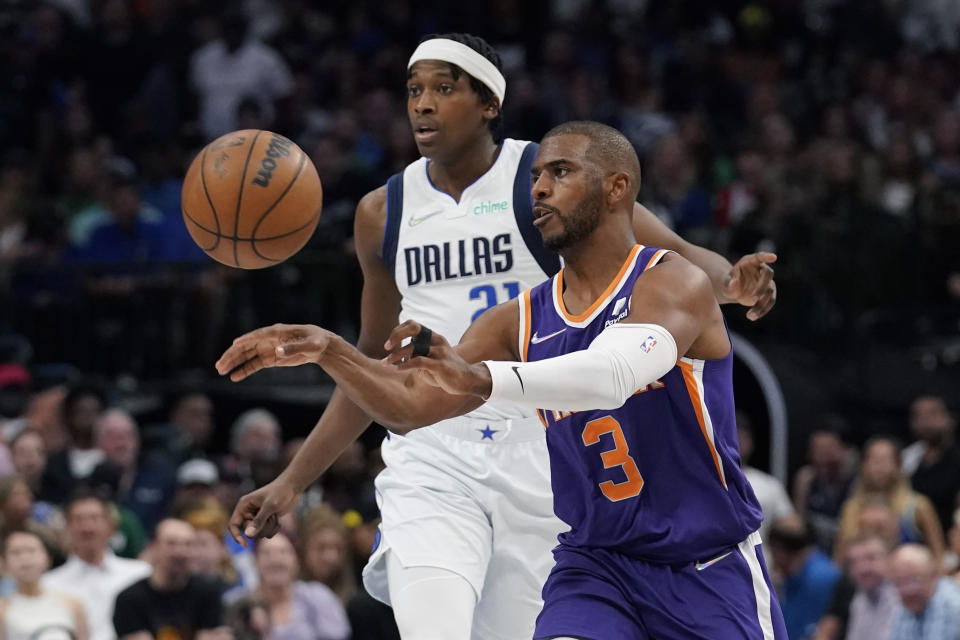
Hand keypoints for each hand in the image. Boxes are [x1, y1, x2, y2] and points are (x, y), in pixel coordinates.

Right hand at [215, 323, 330, 381]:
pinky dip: (244, 370)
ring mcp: (267, 349)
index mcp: (277, 332)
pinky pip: (254, 365)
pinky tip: (234, 376)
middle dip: (232, 355)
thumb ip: (294, 348)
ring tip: (221, 370)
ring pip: (246, 356)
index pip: (258, 335)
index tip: (235, 344)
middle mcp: (268, 339)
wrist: (320, 346)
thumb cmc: (316, 341)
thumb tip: (277, 351)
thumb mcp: (310, 345)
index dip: (247, 339)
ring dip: (234, 362)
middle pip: (246, 346)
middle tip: (220, 365)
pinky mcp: (270, 358)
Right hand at [228, 475, 300, 544]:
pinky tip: (278, 519)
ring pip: (259, 534)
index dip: (236, 536)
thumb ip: (259, 521)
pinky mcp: (266, 521)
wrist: (292, 487)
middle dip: (261, 528)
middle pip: (248, 532)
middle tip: (271, 517)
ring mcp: (257, 517)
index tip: (245, 544)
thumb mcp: (270, 506)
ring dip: (269, 528)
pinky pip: (267, 533)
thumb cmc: (280, 492)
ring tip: (275, 516)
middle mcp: (248, 512)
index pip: (233, 524)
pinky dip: (274, 529)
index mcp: (244, 506)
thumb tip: (247, 535)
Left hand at [383, 320, 491, 396]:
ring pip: (413, 348)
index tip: (390, 344)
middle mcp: (436, 341)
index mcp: (433, 338)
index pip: (413, 325)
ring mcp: (439, 352)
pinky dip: (405, 365)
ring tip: (385, 363)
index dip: (398, 330)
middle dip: (396, 335)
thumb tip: (399, 357)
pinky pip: (419, 362)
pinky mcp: (441, 365)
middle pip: (413, 328)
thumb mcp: (430, 361)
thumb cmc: (447, 372)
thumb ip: (416, 357)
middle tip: (386, 347)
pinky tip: (396, 369)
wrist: (468, 381)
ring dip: (395, 355)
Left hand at [723, 252, 776, 320]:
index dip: (766, 256)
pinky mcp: (768, 292)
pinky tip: (752, 317)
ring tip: (749, 316)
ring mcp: (766, 281)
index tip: (773, 257)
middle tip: (754, 298)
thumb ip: (729, 283)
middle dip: (762, 286)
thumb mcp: (725, 283)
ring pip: (770, 291)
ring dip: (762, 303)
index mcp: (749, 262)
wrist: (732, 290)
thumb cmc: (728, 283)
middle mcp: (760, 269)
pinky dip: (762, 310)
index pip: (759, 257)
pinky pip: (770, 301)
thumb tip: (734, 282)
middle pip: (768, 274)